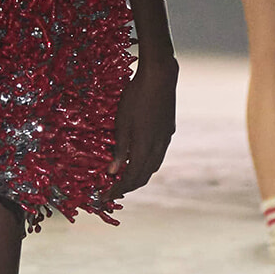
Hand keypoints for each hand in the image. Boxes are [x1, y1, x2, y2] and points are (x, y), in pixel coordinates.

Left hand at [111, 53, 177, 192]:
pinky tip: (139, 157)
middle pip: (144, 176)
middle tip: (113, 190)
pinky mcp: (168, 130)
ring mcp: (165, 139)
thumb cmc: (136, 98)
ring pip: (153, 166)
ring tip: (125, 177)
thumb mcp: (122, 124)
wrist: (160, 77)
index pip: (131, 178)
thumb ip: (120, 150)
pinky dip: (147, 163)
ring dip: (139, 175)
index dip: (118, 190)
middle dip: (128, 186)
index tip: (105, 196)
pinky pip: (158, 154)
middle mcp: (158, 148)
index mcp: (144, 149)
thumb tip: (113, 172)